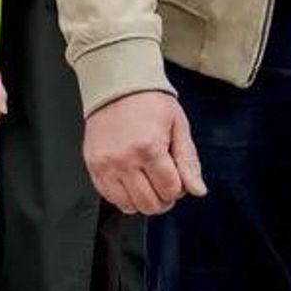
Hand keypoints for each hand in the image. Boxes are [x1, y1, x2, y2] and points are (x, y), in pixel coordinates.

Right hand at [83, 90, 205, 214]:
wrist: (116, 84)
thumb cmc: (149, 102)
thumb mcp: (178, 126)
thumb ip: (188, 161)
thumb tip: (197, 190)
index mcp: (149, 148)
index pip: (170, 190)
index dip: (179, 189)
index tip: (177, 178)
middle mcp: (125, 159)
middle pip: (150, 203)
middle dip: (163, 199)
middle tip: (163, 183)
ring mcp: (106, 164)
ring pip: (128, 205)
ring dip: (142, 200)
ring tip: (146, 182)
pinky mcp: (92, 165)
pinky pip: (108, 196)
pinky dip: (122, 196)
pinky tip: (130, 181)